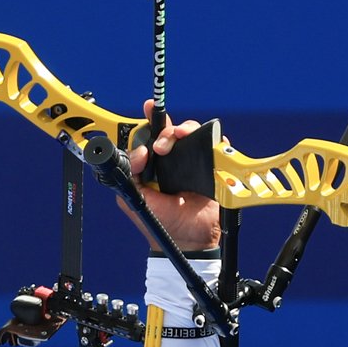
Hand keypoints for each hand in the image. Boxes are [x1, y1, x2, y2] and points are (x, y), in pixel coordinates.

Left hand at [121, 100, 220, 252]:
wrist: (188, 239)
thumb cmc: (161, 222)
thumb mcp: (136, 198)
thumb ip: (131, 175)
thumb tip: (140, 152)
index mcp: (153, 165)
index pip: (151, 137)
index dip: (150, 119)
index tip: (149, 107)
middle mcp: (172, 161)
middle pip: (172, 131)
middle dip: (165, 130)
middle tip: (161, 147)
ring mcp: (192, 162)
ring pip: (192, 133)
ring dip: (185, 129)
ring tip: (179, 138)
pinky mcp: (212, 167)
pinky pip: (216, 145)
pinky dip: (212, 139)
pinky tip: (204, 144)